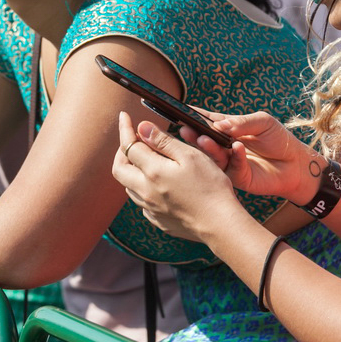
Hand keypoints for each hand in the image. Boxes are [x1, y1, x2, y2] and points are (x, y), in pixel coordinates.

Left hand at [111, 111, 242, 242]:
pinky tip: (155, 184)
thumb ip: (163, 141)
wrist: (221, 225)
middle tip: (132, 139)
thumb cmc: (210, 186)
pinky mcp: (158, 220)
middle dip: (121, 151)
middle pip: (119, 169)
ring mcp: (151, 208)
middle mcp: (145, 191)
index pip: (128, 146)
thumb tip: (141, 127)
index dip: (125, 129)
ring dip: (131, 170)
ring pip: (128, 186)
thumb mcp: (190, 156)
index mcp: (153, 172)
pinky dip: (142, 188)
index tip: (124, 116)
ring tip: (144, 159)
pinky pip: (141, 202)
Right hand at [185, 109, 323, 203]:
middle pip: (204, 139)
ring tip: (204, 139)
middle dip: (193, 134)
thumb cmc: (279, 139)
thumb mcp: (262, 122)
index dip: (194, 117)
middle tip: (184, 129)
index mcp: (227, 130)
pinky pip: (232, 166)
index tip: (181, 112)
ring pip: (213, 156)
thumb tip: (219, 124)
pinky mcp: (238, 177)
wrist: (296, 163)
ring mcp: (228, 162)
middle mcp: (223, 146)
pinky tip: (237, 148)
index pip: (207, 121)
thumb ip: (242, 122)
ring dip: (208, 147)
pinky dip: (235, 156)